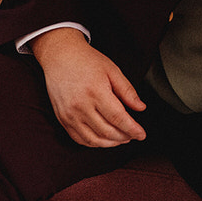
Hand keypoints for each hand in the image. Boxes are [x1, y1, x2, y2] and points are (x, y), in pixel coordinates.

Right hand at [30, 27, 145, 147]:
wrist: (60, 57)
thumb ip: (127, 91)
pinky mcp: (63, 119)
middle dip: (124, 137)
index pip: (118, 118)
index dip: (132, 129)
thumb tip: (140, 107)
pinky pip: (79, 139)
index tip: (141, 134)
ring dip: (110, 143)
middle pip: (107, 131)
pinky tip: (103, 139)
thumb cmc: (86, 61)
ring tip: (120, 139)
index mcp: (96, 92)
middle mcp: (81, 106)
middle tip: (133, 135)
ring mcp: (70, 115)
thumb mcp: (112, 70)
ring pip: (93, 140)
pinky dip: (94, 143)